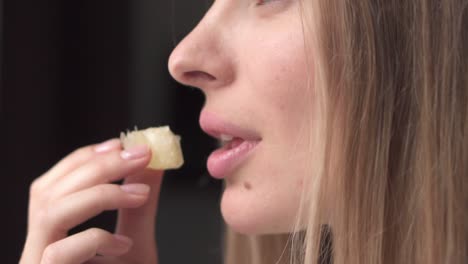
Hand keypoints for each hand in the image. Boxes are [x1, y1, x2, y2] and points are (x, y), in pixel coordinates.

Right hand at [19, 139, 163, 263]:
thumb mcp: (135, 244)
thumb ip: (138, 209)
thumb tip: (152, 166)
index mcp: (52, 236)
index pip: (53, 185)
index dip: (84, 160)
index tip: (118, 144)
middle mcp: (39, 248)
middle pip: (49, 192)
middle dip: (99, 167)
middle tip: (141, 155)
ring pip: (50, 213)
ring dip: (101, 194)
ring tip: (141, 194)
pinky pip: (59, 251)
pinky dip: (96, 239)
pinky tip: (123, 244)